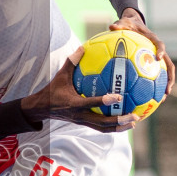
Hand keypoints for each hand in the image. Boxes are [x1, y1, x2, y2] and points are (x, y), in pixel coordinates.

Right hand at [20, 48, 138, 132]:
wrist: (42, 108)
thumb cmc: (53, 90)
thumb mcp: (61, 75)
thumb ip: (72, 62)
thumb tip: (83, 47)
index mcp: (74, 104)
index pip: (90, 103)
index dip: (104, 101)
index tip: (118, 96)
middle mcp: (80, 116)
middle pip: (102, 123)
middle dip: (119, 121)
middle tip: (134, 116)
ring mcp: (83, 122)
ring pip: (103, 128)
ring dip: (119, 127)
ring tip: (134, 122)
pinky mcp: (84, 124)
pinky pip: (101, 127)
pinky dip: (113, 126)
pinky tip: (124, 122)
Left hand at [109, 9, 174, 94]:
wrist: (134, 24)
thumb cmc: (130, 24)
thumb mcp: (124, 23)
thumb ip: (120, 25)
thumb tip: (111, 26)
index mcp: (153, 40)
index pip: (160, 45)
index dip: (161, 51)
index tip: (158, 58)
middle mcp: (158, 51)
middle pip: (169, 65)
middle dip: (170, 78)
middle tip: (168, 90)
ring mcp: (156, 58)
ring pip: (165, 74)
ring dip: (165, 86)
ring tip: (162, 99)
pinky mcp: (151, 64)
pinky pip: (154, 76)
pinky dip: (153, 87)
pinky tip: (146, 98)